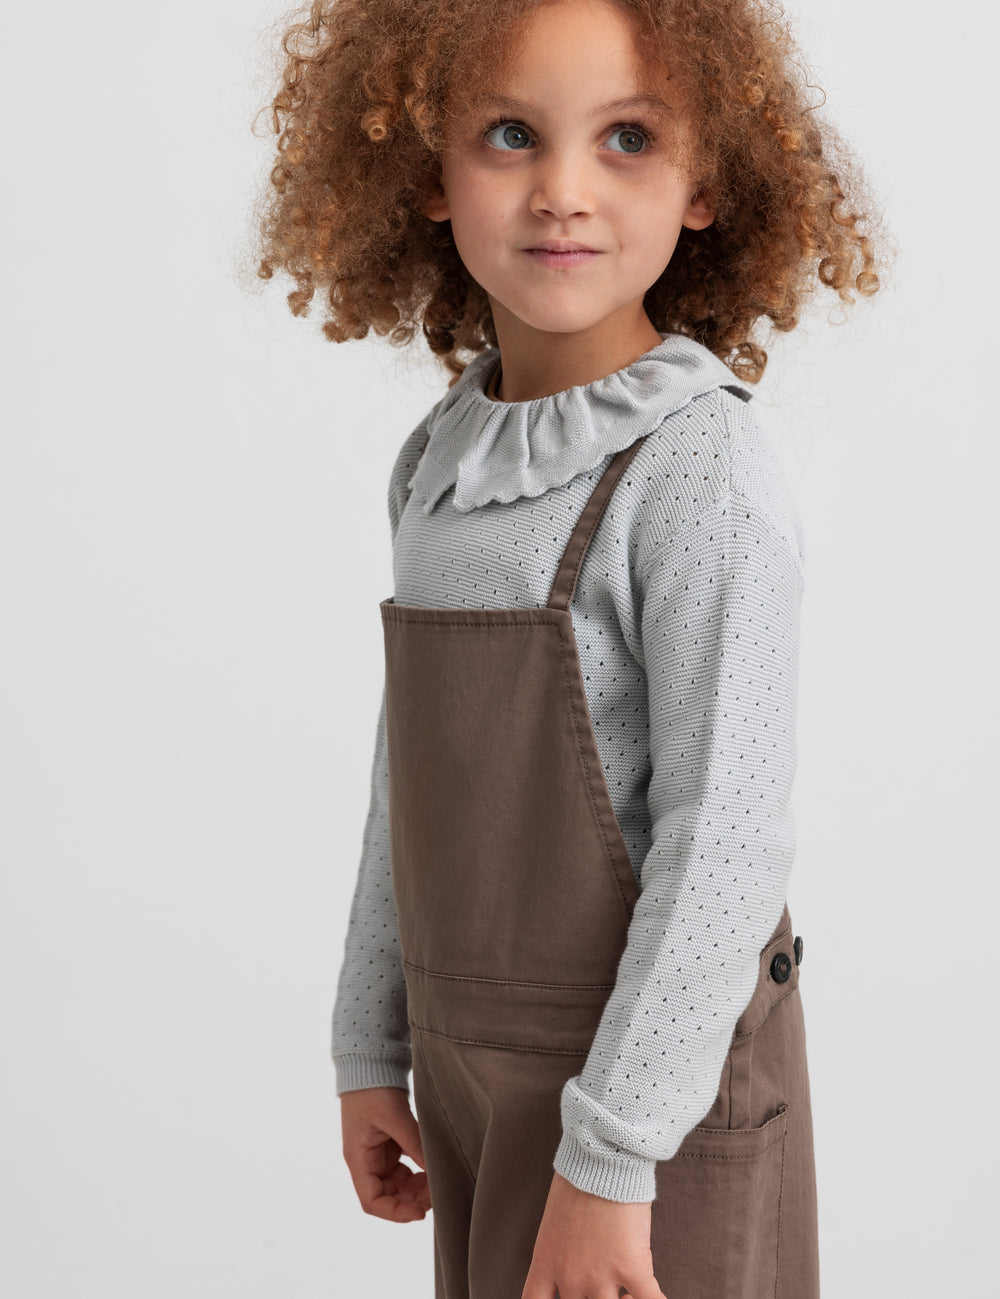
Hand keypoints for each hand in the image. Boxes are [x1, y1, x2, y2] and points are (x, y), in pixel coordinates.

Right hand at [340, 1085, 431, 1221]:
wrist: (370, 1060)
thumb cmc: (372, 1088)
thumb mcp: (394, 1116)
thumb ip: (414, 1143)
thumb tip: (436, 1170)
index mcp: (359, 1159)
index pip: (372, 1201)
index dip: (394, 1213)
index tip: (419, 1213)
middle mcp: (367, 1160)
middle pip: (388, 1195)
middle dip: (412, 1199)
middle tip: (437, 1193)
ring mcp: (379, 1152)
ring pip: (399, 1184)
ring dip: (418, 1187)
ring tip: (438, 1180)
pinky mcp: (390, 1142)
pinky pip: (405, 1167)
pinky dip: (419, 1171)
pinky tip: (433, 1166)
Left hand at [522, 1171, 667, 1298]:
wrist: (601, 1157)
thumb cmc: (578, 1178)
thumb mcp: (555, 1220)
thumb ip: (562, 1250)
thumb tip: (575, 1263)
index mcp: (546, 1262)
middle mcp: (570, 1276)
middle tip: (607, 1291)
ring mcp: (600, 1277)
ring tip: (630, 1293)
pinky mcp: (632, 1267)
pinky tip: (656, 1294)